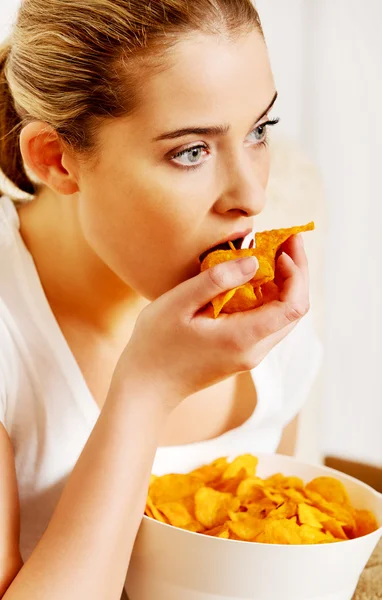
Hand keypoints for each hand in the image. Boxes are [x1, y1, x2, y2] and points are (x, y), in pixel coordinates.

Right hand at [113, 234, 308, 410]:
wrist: (147, 387)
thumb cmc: (156, 344)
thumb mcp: (178, 303)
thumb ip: (217, 280)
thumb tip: (254, 262)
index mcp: (243, 338)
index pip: (293, 306)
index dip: (297, 273)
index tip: (283, 246)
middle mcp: (254, 351)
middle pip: (295, 311)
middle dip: (296, 273)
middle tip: (286, 240)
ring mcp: (249, 355)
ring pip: (284, 317)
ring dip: (284, 285)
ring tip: (273, 253)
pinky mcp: (242, 354)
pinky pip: (267, 323)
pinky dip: (269, 298)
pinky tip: (254, 278)